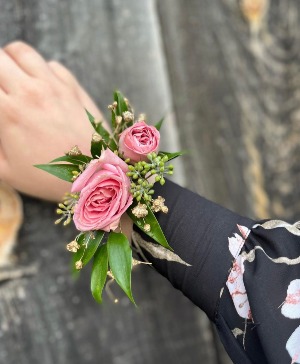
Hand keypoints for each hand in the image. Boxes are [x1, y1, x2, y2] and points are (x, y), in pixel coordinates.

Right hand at [0, 41, 104, 200]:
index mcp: (8, 112)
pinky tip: (41, 86)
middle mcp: (31, 91)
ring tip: (12, 77)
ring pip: (22, 52)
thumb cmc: (48, 178)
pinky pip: (52, 65)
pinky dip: (41, 70)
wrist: (95, 175)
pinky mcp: (74, 88)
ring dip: (11, 60)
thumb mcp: (5, 170)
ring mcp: (55, 86)